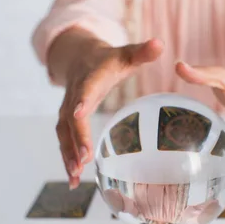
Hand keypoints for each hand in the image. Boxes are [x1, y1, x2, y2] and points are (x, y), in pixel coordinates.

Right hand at [50, 29, 162, 188]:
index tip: (80, 113)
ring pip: (63, 134)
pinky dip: (67, 160)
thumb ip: (142, 51)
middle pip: (71, 119)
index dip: (82, 101)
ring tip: (75, 177)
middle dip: (76, 139)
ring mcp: (66, 110)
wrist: (79, 58)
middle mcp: (74, 96)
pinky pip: (64, 142)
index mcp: (89, 79)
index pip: (85, 90)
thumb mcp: (125, 54)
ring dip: (67, 155)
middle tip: (83, 160)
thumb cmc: (107, 60)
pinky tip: (73, 180)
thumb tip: (161, 43)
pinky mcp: (65, 122)